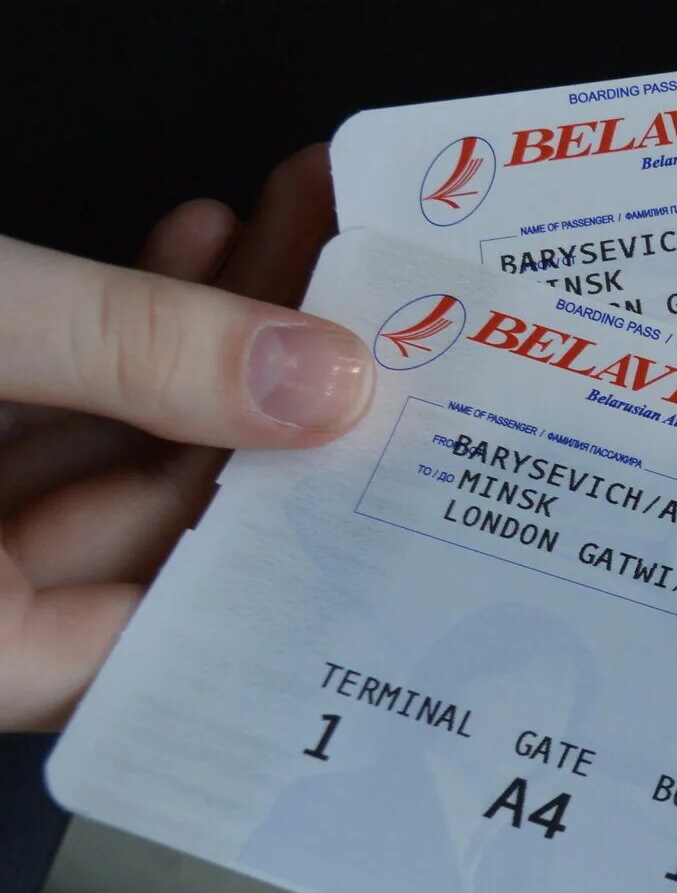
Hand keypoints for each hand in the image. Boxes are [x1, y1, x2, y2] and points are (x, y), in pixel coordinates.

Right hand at [1, 146, 369, 728]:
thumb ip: (128, 351)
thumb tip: (321, 377)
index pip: (185, 654)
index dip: (311, 573)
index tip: (413, 480)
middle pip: (164, 530)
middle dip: (286, 405)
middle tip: (398, 316)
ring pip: (114, 443)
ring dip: (217, 338)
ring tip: (327, 238)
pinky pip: (47, 393)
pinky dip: (122, 322)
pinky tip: (205, 240)